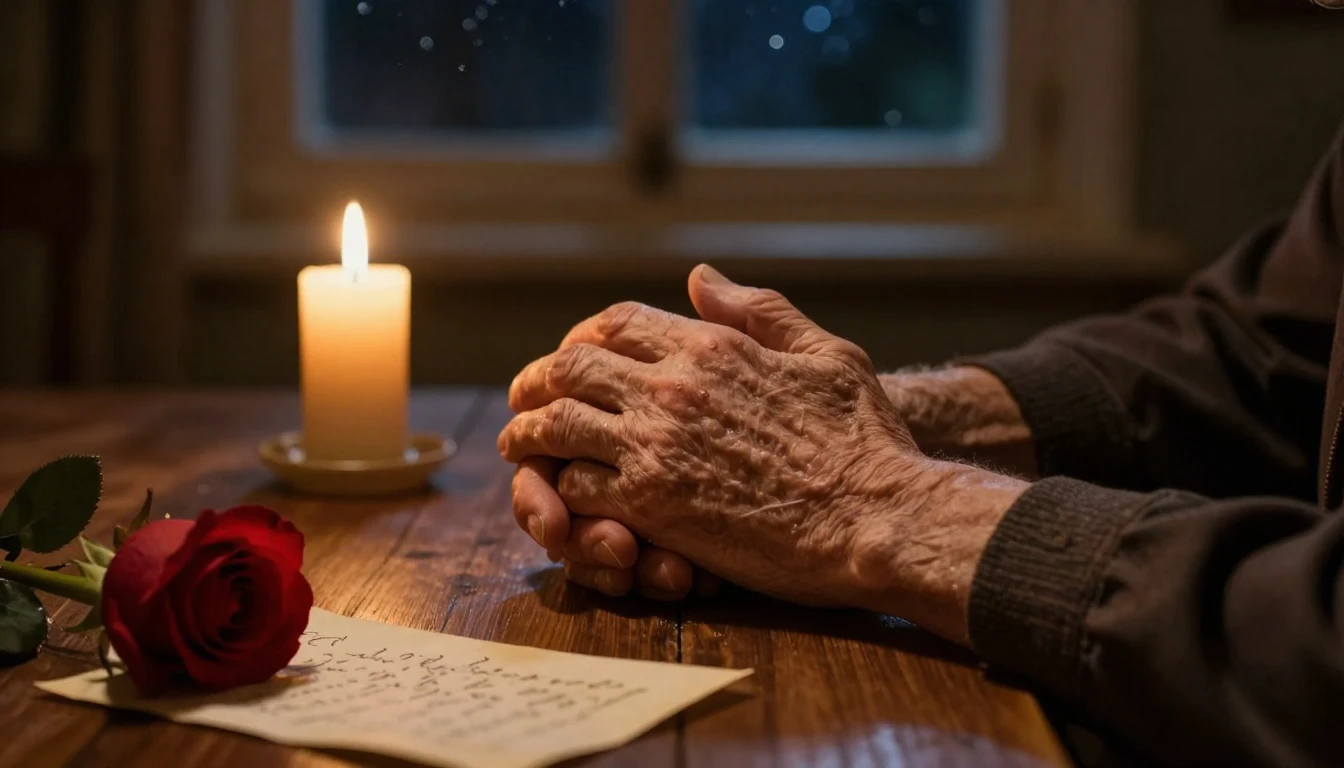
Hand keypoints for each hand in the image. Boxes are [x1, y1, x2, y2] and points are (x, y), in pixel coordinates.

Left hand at [500, 266, 1026, 640]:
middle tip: (523, 399)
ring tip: (518, 445)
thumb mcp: (827, 354)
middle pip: (570, 368)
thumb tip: (699, 277)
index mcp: (712, 346)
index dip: (581, 337)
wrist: (877, 518)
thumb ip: (759, 311)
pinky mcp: (653, 505)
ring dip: (529, 435)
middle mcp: (672, 387)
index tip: (570, 355)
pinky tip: (562, 497)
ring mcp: (656, 446)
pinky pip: (577, 486)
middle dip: (536, 380)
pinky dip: (562, 489)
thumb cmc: (865, 440)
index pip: (615, 324)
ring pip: (558, 426)